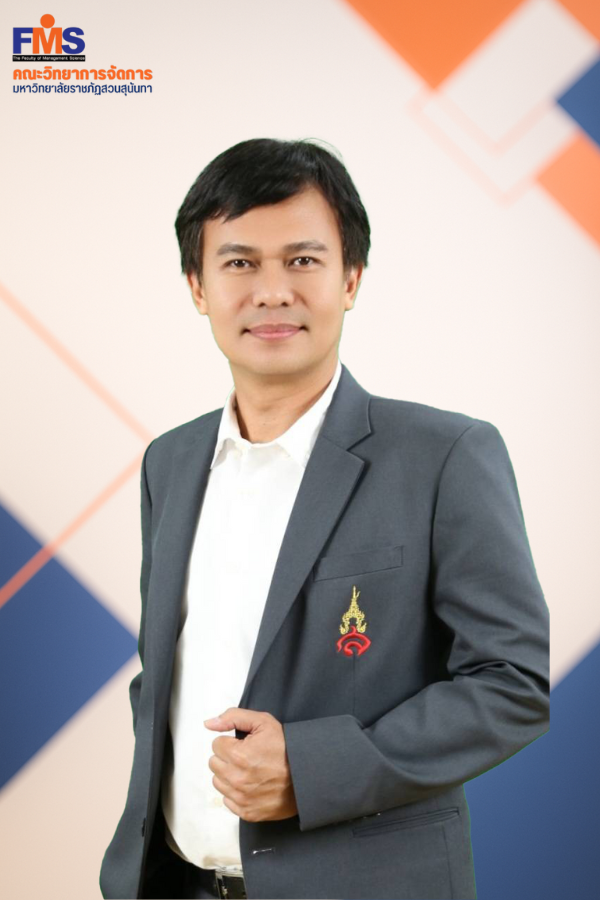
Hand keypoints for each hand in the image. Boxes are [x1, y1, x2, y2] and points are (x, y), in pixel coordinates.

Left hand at [204, 707, 297, 822]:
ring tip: (249, 770)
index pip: (216, 744)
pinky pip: (227, 800)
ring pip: (218, 782)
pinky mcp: (246, 812)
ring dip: (229, 774)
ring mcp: (241, 798)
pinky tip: (251, 785)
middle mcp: (237, 779)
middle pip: (214, 763)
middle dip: (227, 757)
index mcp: (238, 755)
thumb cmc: (286, 748)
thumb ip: (233, 717)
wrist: (306, 775)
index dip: (231, 742)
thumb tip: (208, 724)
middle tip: (246, 757)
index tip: (245, 745)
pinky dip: (235, 793)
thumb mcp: (263, 722)